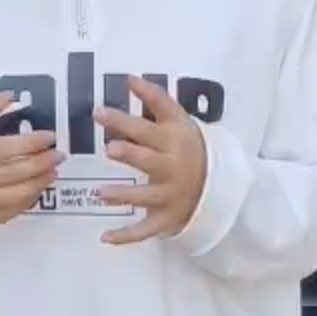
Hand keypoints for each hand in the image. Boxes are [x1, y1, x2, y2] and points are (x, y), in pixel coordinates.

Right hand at [0, 93, 62, 233]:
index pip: (0, 150)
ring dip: (36, 186)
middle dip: (39, 165)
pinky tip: (33, 193)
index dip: (29, 144)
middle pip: (9, 176)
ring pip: (9, 199)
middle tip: (57, 156)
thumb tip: (11, 98)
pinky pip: (0, 216)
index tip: (49, 138)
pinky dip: (21, 205)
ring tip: (51, 174)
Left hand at [94, 76, 206, 244]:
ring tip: (99, 193)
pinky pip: (145, 229)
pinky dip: (126, 236)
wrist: (218, 183)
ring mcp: (168, 195)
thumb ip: (155, 99)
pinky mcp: (165, 218)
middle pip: (148, 160)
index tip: (98, 112)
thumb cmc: (189, 146)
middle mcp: (171, 168)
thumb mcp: (178, 120)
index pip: (146, 129)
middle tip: (110, 149)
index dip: (123, 121)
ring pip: (145, 197)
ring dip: (123, 195)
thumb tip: (130, 77)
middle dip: (130, 154)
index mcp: (172, 142)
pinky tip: (105, 238)